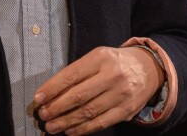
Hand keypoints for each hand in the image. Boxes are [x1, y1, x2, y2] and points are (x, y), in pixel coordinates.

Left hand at [34, 46, 163, 134]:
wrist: (147, 68)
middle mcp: (111, 75)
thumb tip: (52, 91)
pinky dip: (83, 129)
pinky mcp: (126, 111)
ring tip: (52, 127)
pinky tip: (70, 131)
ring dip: (67, 121)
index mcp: (100, 58)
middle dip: (57, 107)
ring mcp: (120, 94)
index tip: (39, 97)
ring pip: (89, 112)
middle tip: (43, 115)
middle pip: (79, 95)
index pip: (71, 74)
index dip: (53, 88)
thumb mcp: (97, 57)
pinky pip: (101, 123)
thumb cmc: (114, 62)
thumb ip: (78, 71)